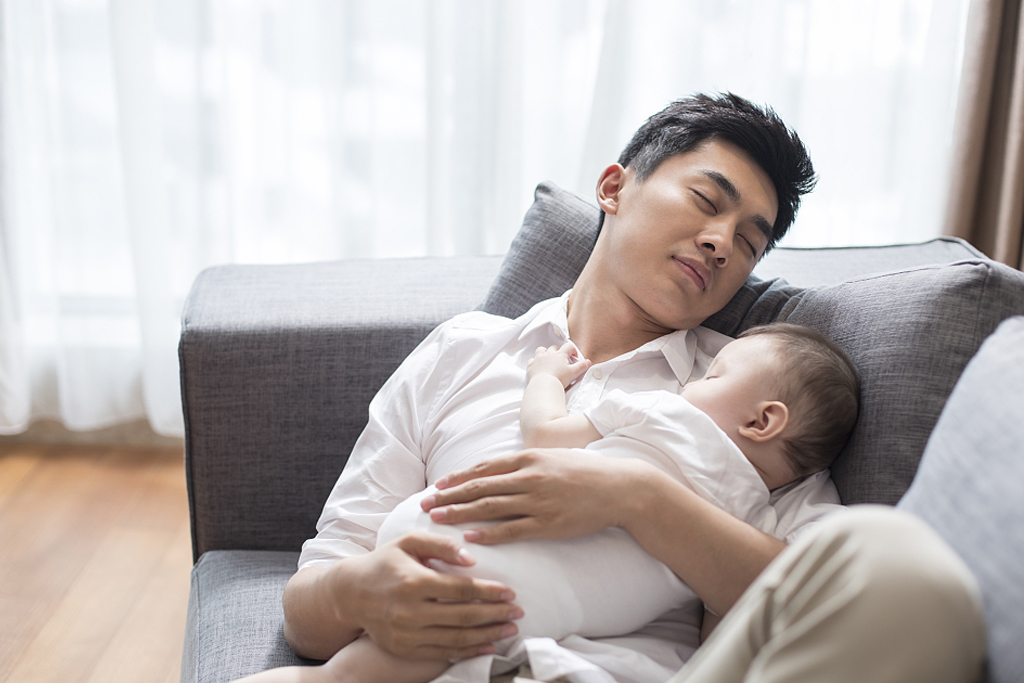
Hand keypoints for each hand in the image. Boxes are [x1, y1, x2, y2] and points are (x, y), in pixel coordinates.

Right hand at [340, 531, 522, 658]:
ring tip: (509, 630)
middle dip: (495, 615)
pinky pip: (442, 653)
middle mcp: (409, 611)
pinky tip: (487, 646)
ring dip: (487, 636)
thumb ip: (441, 544)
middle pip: (463, 617)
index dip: (488, 592)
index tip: (510, 592)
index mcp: (413, 581)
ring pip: (456, 639)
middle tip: (518, 612)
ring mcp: (406, 634)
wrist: (351, 593)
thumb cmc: (385, 562)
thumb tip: (472, 558)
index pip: (460, 589)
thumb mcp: (409, 542)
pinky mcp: (404, 649)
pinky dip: (468, 651)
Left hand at [420, 449, 654, 543]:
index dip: (457, 478)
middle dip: (448, 497)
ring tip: (437, 520)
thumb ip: (526, 462)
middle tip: (425, 505)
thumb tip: (499, 470)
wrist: (620, 488)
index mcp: (529, 458)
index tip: (437, 486)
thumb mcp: (553, 457)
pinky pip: (512, 530)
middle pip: (479, 487)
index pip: (484, 468)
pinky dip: (488, 533)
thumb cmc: (586, 471)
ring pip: (489, 508)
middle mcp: (529, 477)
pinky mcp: (548, 523)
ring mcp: (538, 501)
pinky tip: (469, 537)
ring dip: (459, 513)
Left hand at [526, 343, 590, 387]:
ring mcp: (539, 358)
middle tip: (562, 360)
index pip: (568, 347)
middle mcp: (549, 354)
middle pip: (554, 348)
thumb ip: (582, 366)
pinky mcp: (531, 365)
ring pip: (541, 350)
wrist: (544, 386)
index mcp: (560, 354)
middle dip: (559, 352)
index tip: (574, 357)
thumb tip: (588, 362)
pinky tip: (538, 366)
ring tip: (549, 359)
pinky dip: (535, 362)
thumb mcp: (574, 373)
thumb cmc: (559, 379)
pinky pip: (532, 360)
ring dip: (545, 353)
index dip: (573, 350)